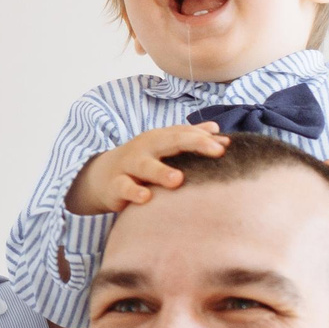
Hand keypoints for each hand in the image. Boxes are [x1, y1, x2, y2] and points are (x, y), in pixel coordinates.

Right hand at [65, 123, 226, 215]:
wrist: (102, 176)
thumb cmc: (141, 161)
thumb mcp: (163, 148)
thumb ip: (188, 139)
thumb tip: (217, 130)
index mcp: (159, 138)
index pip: (184, 133)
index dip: (205, 138)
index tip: (226, 146)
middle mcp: (145, 148)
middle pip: (169, 142)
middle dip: (193, 144)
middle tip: (217, 151)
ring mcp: (129, 165)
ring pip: (145, 166)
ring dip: (161, 172)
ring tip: (177, 179)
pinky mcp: (116, 185)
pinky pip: (124, 187)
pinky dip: (134, 192)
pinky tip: (146, 197)